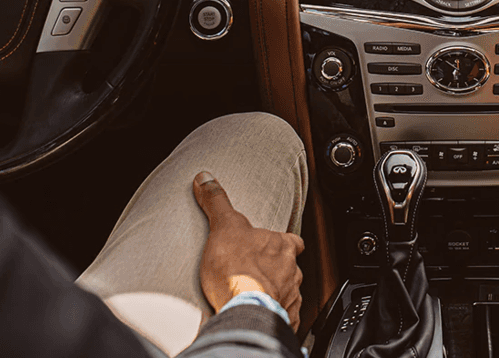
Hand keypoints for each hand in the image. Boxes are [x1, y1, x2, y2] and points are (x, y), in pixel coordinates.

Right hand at [192, 171, 305, 327]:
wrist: (244, 309)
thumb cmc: (238, 269)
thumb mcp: (224, 226)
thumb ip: (217, 202)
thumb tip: (205, 177)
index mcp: (283, 246)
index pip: (292, 241)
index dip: (283, 243)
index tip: (273, 245)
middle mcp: (293, 271)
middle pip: (291, 268)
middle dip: (277, 271)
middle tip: (256, 273)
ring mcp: (291, 297)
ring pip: (288, 293)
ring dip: (276, 294)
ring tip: (254, 297)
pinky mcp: (285, 320)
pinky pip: (283, 318)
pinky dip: (273, 317)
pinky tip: (258, 316)